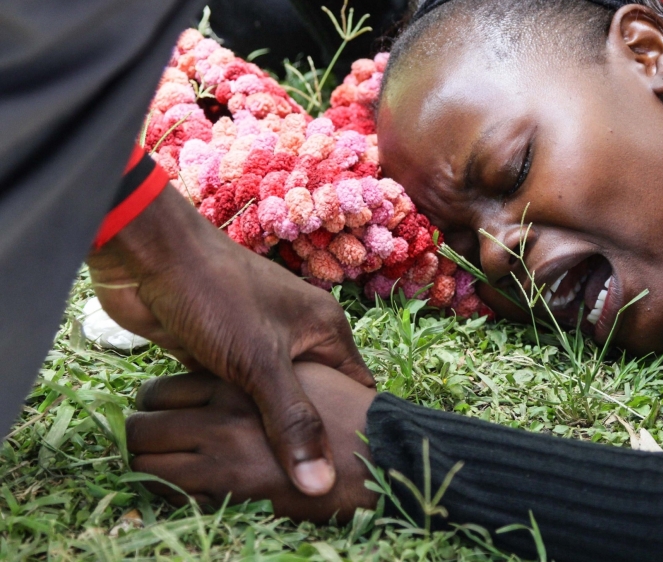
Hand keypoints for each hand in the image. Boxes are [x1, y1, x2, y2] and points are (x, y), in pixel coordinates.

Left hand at [87, 185, 374, 496]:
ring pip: (269, 400)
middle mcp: (297, 336)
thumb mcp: (260, 362)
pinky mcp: (219, 353)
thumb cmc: (216, 296)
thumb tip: (320, 484)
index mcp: (323, 328)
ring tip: (269, 475)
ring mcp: (256, 344)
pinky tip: (228, 452)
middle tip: (308, 485)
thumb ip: (292, 422)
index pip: (353, 387)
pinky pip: (234, 397)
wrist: (149, 254)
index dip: (353, 427)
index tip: (351, 468)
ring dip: (263, 430)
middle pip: (312, 399)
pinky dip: (229, 420)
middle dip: (306, 437)